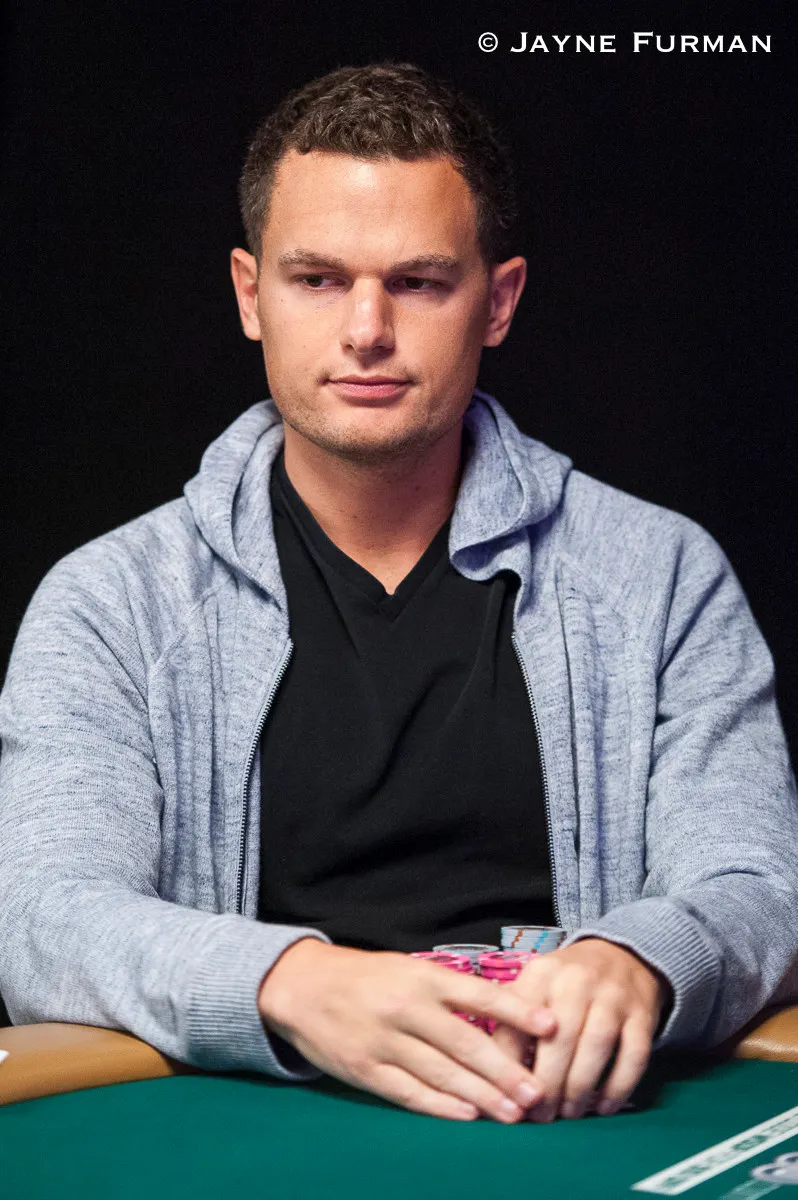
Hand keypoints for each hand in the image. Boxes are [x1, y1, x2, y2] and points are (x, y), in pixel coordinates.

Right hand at [258, 938, 556, 1122]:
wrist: (303, 986)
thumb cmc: (366, 978)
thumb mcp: (408, 969)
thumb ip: (449, 990)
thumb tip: (503, 1011)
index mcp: (421, 977)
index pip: (479, 996)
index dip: (517, 1011)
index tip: (551, 1026)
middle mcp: (406, 1008)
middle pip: (466, 1044)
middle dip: (506, 1071)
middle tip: (539, 1093)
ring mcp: (384, 1041)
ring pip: (442, 1074)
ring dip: (482, 1096)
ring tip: (514, 1112)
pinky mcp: (366, 1069)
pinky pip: (410, 1092)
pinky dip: (441, 1106)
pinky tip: (468, 1115)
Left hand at [493, 938, 670, 1120]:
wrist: (622, 955)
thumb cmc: (567, 983)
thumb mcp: (535, 987)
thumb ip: (513, 1023)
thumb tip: (494, 1078)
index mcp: (541, 974)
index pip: (518, 1021)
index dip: (511, 1065)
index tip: (509, 1097)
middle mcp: (576, 980)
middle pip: (559, 1038)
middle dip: (549, 1085)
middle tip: (541, 1116)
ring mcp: (613, 996)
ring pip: (596, 1046)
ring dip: (580, 1087)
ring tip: (569, 1113)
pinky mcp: (642, 1014)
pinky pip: (634, 1055)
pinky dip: (618, 1086)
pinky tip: (604, 1107)